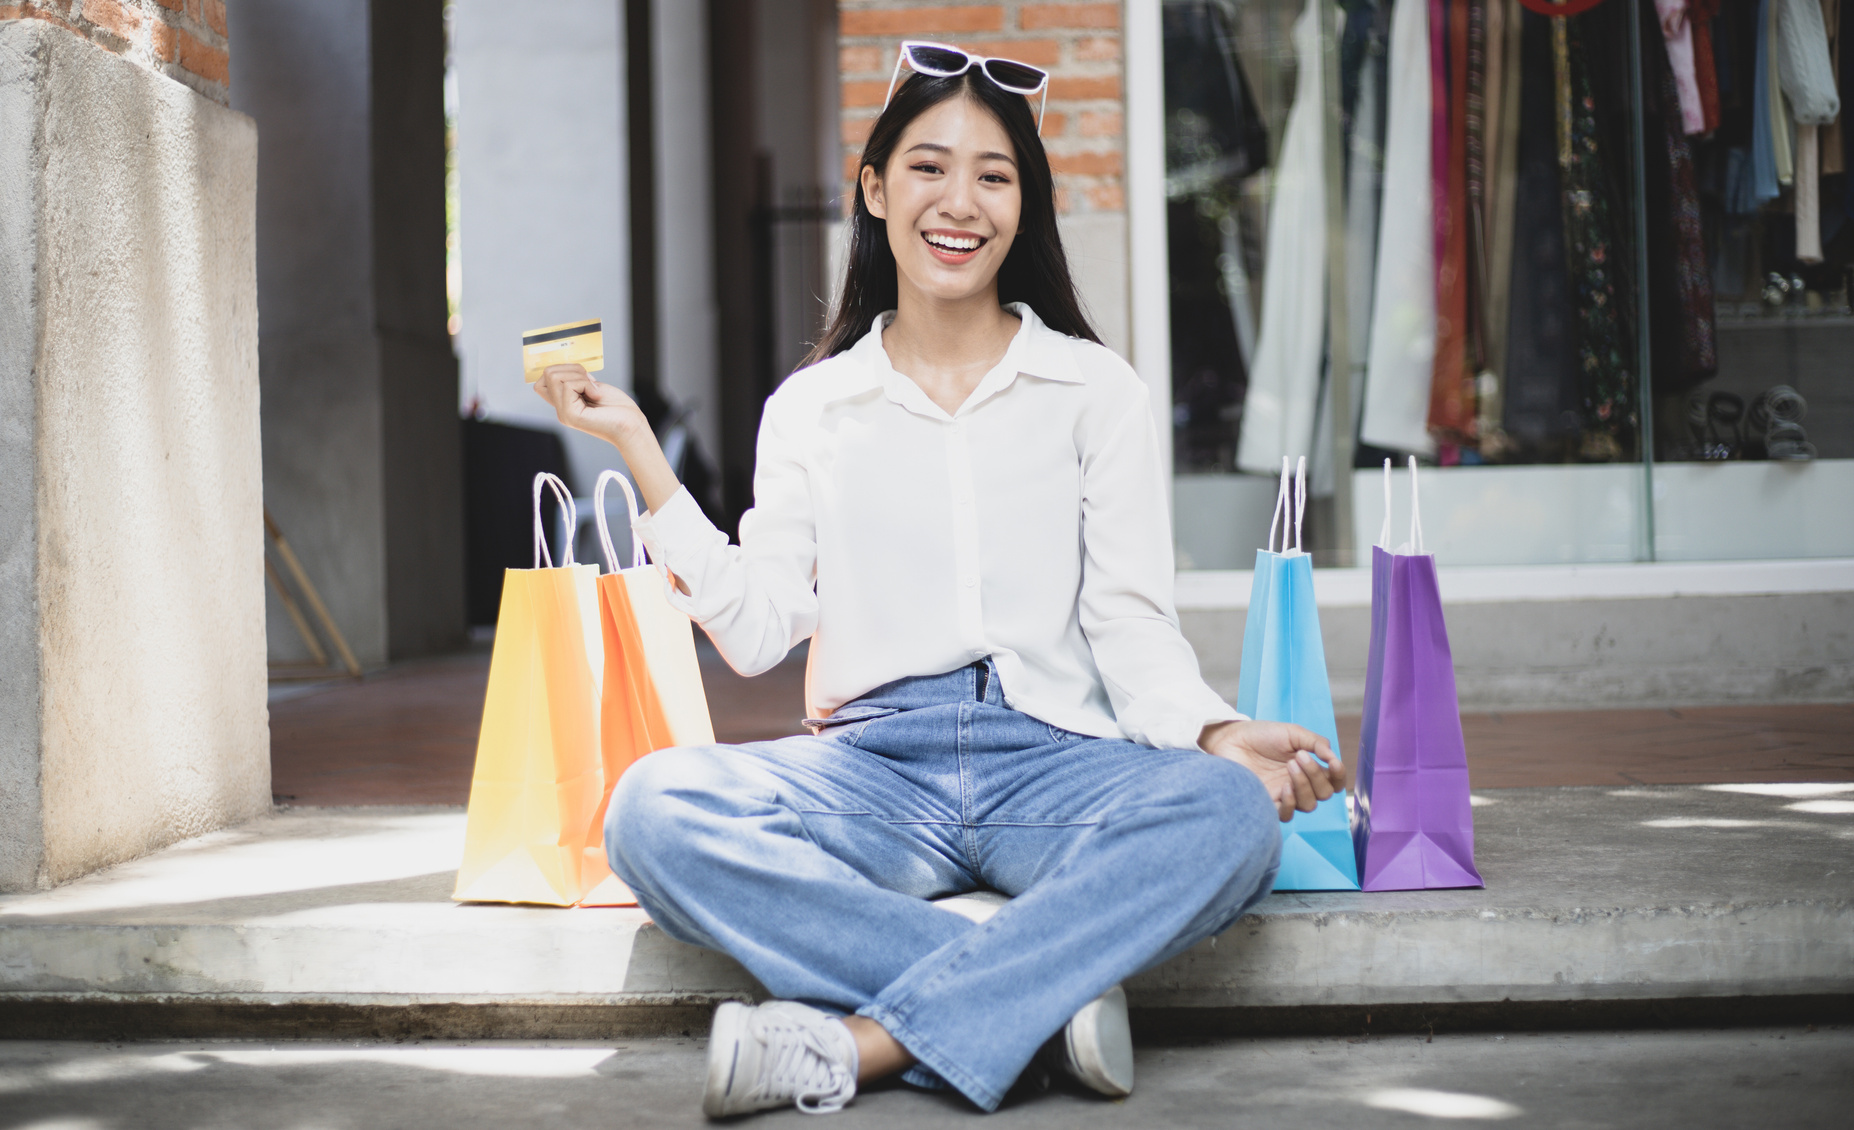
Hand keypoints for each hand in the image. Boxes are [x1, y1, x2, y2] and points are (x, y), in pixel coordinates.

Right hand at [531, 364, 682, 515]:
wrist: (631, 425)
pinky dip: (586, 384)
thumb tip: (566, 367)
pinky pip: (569, 385)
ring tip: (594, 390)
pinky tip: (597, 396)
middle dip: (571, 369)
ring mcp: (564, 413)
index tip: (582, 376)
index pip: (541, 382)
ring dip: (580, 376)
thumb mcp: (594, 387)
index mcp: (565, 403)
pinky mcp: (570, 415)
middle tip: (591, 382)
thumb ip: (577, 381)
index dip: (560, 370)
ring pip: (554, 376)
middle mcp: (561, 409)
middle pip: (547, 374)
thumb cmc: (618, 408)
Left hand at [1200, 720, 1344, 821]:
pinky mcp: (1267, 803)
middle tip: (1298, 757)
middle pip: (1324, 794)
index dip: (1339, 776)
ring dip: (1304, 786)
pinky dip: (1290, 802)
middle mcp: (1300, 783)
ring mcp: (1284, 795)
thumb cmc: (1261, 735)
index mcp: (1308, 767)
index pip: (1334, 781)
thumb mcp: (1293, 733)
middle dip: (1316, 775)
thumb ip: (1316, 743)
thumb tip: (1334, 758)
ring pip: (1309, 806)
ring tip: (1289, 765)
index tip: (1333, 763)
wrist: (1231, 739)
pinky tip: (1283, 787)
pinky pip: (1287, 815)